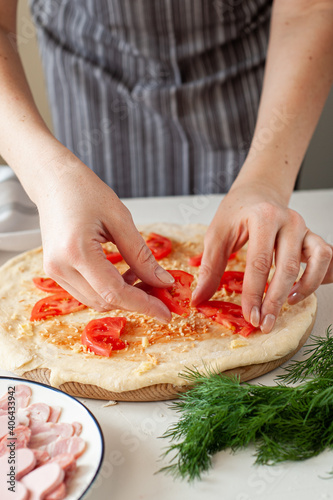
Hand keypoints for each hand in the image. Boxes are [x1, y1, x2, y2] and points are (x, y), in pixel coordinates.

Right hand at [34, 154, 173, 321]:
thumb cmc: (83, 191)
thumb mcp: (120, 219)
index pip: (115, 292)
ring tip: (142, 278)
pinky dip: (108, 290)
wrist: (54, 182)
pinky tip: (124, 275)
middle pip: (105, 301)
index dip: (144, 305)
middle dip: (136, 301)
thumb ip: (141, 255)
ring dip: (123, 297)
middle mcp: (60, 267)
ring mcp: (54, 271)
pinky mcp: (55, 271)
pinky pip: (86, 292)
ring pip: (95, 301)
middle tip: (160, 289)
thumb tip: (162, 281)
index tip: (166, 312)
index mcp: (77, 251)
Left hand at [191, 181, 332, 332]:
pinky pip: (327, 258)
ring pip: (317, 261)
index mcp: (263, 217)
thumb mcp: (217, 234)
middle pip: (288, 267)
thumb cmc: (237, 211)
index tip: (249, 316)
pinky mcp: (312, 237)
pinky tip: (304, 290)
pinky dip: (321, 276)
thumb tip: (199, 299)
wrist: (257, 192)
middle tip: (264, 323)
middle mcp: (289, 221)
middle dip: (276, 300)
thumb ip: (210, 268)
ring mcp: (305, 229)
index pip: (259, 262)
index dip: (254, 293)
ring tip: (287, 304)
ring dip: (305, 288)